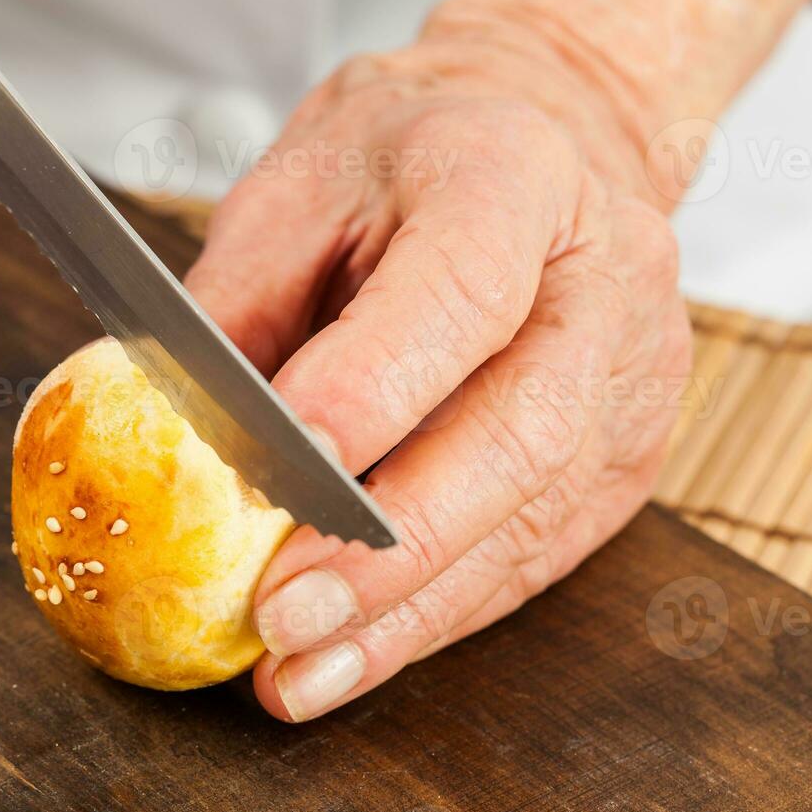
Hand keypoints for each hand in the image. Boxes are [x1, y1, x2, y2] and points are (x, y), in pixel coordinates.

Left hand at [185, 35, 692, 721]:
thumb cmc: (401, 161)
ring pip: (531, 523)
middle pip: (521, 433)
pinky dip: (434, 617)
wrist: (545, 143)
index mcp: (514, 177)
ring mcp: (633, 383)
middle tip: (280, 610)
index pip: (459, 294)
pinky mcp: (624, 461)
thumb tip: (178, 449)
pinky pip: (531, 559)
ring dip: (406, 612)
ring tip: (299, 668)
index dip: (372, 390)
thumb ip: (238, 307)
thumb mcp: (293, 186)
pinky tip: (354, 656)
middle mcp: (604, 284)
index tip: (276, 471)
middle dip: (393, 543)